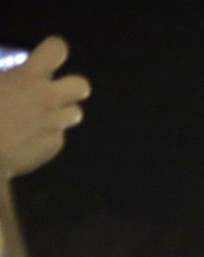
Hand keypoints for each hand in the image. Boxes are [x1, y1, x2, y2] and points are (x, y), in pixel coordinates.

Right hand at [0, 38, 89, 179]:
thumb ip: (3, 75)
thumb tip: (4, 76)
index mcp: (28, 78)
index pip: (57, 49)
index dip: (53, 49)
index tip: (46, 55)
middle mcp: (48, 99)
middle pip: (82, 86)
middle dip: (71, 86)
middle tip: (52, 90)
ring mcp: (55, 124)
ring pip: (75, 113)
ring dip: (60, 112)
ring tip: (37, 116)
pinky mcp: (54, 146)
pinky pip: (58, 136)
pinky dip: (46, 135)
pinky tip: (26, 138)